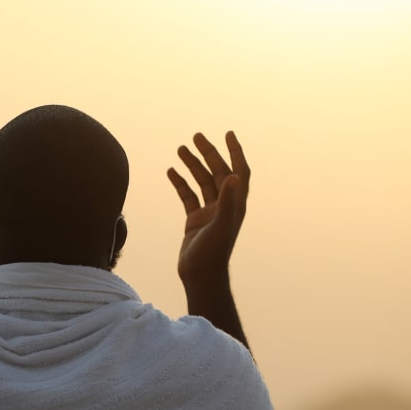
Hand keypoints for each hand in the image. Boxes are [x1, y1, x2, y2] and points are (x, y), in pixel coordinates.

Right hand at [166, 131, 249, 282]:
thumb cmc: (213, 254)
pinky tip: (171, 171)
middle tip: (196, 137)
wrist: (200, 275)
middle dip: (208, 154)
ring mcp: (209, 212)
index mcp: (235, 204)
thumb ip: (227, 201)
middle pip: (218, 173)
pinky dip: (180, 183)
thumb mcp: (221, 225)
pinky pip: (188, 196)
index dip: (236, 152)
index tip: (228, 134)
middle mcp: (224, 206)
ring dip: (192, 165)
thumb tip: (233, 175)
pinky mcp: (195, 220)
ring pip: (201, 182)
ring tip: (180, 149)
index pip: (239, 172)